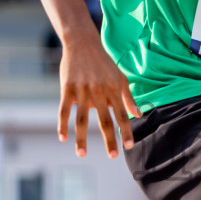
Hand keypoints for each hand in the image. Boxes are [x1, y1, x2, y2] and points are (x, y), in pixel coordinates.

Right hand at [58, 43, 138, 157]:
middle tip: (112, 156)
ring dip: (82, 138)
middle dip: (109, 139)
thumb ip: (128, 97)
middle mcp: (99, 91)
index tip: (128, 145)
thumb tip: (138, 115)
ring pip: (82, 119)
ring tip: (81, 154)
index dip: (126, 130)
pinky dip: (62, 124)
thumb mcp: (120, 77)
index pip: (122, 114)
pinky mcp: (67, 88)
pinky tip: (62, 137)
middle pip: (104, 120)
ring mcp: (82, 90)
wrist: (82, 43)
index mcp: (113, 89)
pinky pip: (64, 109)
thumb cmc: (103, 62)